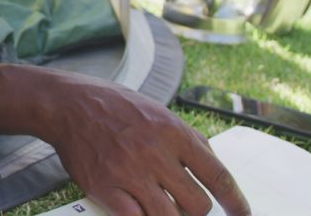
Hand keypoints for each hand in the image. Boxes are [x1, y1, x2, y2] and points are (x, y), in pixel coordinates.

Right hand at [45, 75, 250, 215]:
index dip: (236, 202)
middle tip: (185, 205)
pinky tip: (138, 209)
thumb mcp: (158, 112)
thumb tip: (213, 163)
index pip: (217, 175)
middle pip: (197, 204)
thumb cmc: (114, 106)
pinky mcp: (104, 187)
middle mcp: (154, 153)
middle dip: (196, 210)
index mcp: (172, 132)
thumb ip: (188, 138)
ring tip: (161, 206)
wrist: (67, 105)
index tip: (242, 214)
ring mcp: (129, 173)